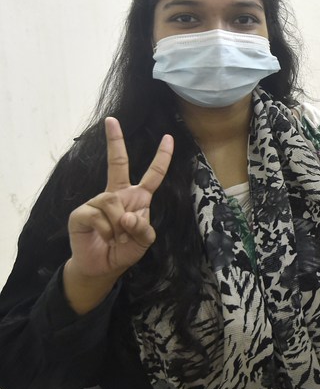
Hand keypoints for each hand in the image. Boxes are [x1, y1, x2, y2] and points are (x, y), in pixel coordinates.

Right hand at [67, 117, 173, 282]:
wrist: (102, 267)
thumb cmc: (124, 250)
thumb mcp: (144, 241)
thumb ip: (143, 229)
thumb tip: (127, 216)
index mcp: (137, 197)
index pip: (153, 174)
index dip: (162, 157)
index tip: (168, 137)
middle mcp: (117, 194)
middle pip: (117, 163)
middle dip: (115, 141)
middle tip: (112, 121)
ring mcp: (97, 202)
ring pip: (112, 202)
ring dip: (118, 224)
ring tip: (116, 237)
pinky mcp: (81, 213)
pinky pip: (98, 215)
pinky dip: (106, 230)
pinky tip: (105, 237)